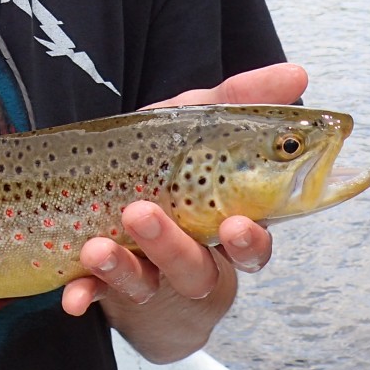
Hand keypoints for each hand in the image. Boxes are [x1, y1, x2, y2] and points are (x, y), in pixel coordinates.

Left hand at [58, 61, 305, 361]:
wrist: (124, 206)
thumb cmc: (173, 167)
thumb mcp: (199, 127)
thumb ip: (242, 100)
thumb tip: (298, 72)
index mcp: (224, 228)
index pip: (251, 246)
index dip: (250, 242)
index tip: (238, 225)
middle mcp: (192, 262)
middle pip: (195, 270)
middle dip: (172, 246)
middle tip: (143, 213)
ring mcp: (149, 278)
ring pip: (144, 284)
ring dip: (123, 267)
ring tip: (97, 246)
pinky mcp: (106, 286)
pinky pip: (95, 296)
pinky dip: (85, 296)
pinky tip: (72, 298)